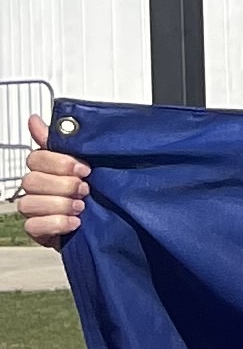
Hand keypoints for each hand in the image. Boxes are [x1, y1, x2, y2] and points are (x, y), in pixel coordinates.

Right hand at [18, 111, 87, 246]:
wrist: (108, 220)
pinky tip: (74, 222)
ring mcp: (34, 208)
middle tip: (85, 189)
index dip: (60, 163)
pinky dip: (56, 223)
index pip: (36, 158)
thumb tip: (34, 119)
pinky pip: (33, 226)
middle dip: (63, 185)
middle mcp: (36, 186)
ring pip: (29, 203)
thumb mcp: (86, 160)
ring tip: (81, 207)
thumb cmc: (96, 188)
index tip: (85, 169)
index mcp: (46, 166)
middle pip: (31, 180)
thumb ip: (61, 141)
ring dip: (60, 205)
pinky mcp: (37, 229)